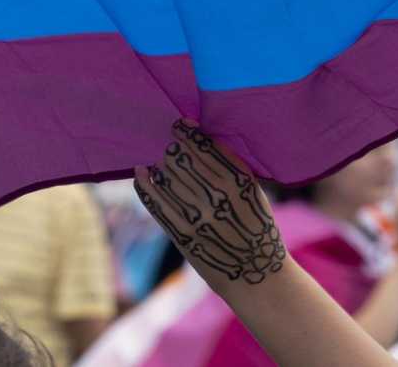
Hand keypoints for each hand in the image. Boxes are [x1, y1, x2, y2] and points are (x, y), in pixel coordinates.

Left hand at [135, 121, 287, 285]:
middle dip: (172, 149)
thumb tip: (199, 140)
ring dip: (159, 166)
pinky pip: (156, 204)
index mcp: (239, 181)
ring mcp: (198, 217)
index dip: (186, 132)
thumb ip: (231, 167)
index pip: (204, 146)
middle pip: (182, 159)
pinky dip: (145, 186)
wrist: (256, 274)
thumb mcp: (253, 191)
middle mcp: (217, 196)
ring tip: (156, 162)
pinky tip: (140, 175)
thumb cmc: (257, 226)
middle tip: (170, 146)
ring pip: (166, 178)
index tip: (178, 125)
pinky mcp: (182, 236)